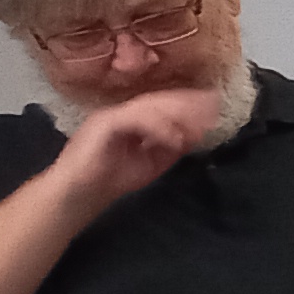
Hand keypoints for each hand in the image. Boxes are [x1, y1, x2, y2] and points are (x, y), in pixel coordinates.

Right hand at [48, 88, 210, 207]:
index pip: (163, 104)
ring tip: (200, 124)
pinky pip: (135, 120)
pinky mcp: (103, 124)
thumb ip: (172, 147)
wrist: (79, 193)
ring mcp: (111, 115)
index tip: (214, 104)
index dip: (188, 102)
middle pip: (159, 100)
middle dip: (188, 102)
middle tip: (214, 103)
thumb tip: (197, 133)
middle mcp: (122, 112)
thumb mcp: (153, 162)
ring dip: (177, 114)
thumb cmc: (112, 178)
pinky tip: (175, 139)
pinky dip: (158, 129)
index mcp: (132, 118)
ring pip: (149, 107)